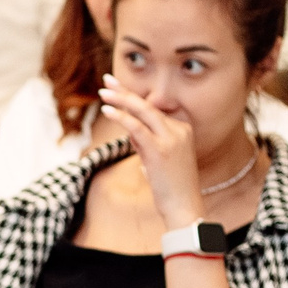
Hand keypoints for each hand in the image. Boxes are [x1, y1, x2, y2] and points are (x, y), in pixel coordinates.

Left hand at [97, 75, 203, 224]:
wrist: (184, 207)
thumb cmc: (171, 188)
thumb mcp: (157, 161)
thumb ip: (146, 144)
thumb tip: (130, 134)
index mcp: (181, 130)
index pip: (152, 112)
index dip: (131, 103)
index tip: (116, 89)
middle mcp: (179, 130)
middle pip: (147, 105)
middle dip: (126, 91)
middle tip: (107, 80)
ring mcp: (171, 139)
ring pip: (143, 111)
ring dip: (121, 100)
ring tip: (103, 92)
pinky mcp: (160, 150)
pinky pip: (137, 127)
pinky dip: (122, 117)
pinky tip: (107, 110)